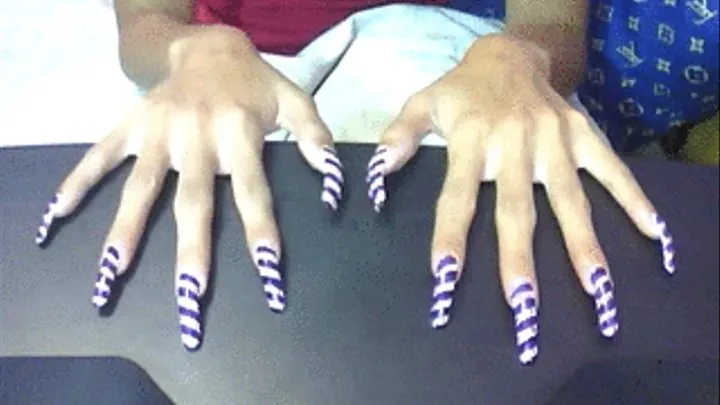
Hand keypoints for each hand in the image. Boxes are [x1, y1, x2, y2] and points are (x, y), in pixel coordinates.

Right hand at [34, 27, 343, 350]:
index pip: (253, 190)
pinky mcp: (130, 125)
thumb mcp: (294, 100)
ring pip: (142, 186)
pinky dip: (77, 183)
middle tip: (188, 297)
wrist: (206, 44)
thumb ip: (315, 138)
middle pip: (193, 200)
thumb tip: (334, 186)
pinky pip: (100, 155)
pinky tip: (57, 216)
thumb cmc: (255, 83)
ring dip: (128, 229)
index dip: (260, 230)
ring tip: (113, 272)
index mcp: (240, 133)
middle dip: (192, 249)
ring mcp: (158, 132)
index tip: (267, 272)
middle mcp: (197, 136)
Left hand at [367, 34, 674, 364]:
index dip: (451, 236)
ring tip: (595, 288)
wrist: (511, 53)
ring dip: (581, 244)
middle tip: (523, 306)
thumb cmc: (462, 90)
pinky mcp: (583, 134)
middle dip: (519, 259)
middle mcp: (515, 142)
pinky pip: (611, 169)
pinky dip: (633, 199)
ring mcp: (555, 139)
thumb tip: (376, 176)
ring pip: (568, 198)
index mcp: (471, 138)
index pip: (458, 195)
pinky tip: (653, 233)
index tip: (445, 278)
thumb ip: (399, 138)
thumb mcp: (423, 103)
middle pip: (516, 208)